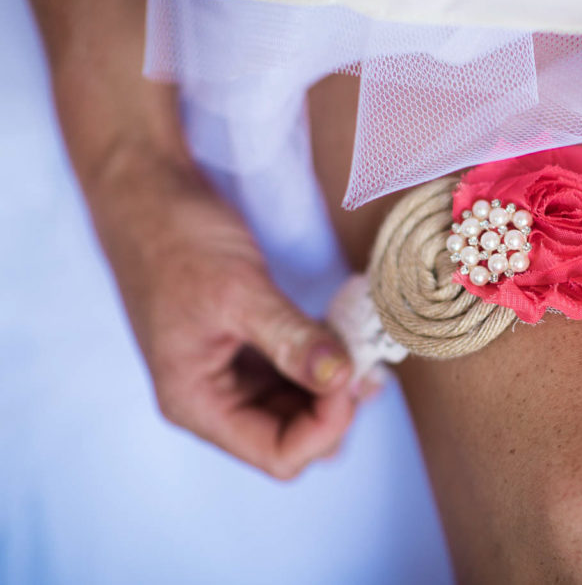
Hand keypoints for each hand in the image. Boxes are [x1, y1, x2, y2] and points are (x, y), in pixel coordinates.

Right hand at [92, 150, 354, 477]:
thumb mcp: (239, 291)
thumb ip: (291, 340)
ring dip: (335, 384)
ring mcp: (232, 372)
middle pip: (294, 436)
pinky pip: (295, 370)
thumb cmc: (176, 240)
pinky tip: (344, 332)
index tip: (352, 375)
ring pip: (299, 405)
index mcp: (197, 402)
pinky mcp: (247, 345)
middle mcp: (214, 398)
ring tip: (363, 346)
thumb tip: (342, 378)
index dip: (325, 426)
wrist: (147, 192)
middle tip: (368, 362)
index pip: (278, 454)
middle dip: (336, 407)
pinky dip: (325, 358)